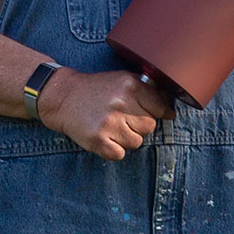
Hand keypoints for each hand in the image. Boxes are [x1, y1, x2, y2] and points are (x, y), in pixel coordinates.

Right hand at [37, 67, 174, 160]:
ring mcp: (109, 123)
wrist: (64, 97)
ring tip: (113, 127)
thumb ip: (147, 90)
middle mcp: (121, 103)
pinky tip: (105, 137)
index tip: (159, 115)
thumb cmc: (98, 89)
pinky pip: (119, 154)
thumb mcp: (123, 79)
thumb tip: (170, 109)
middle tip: (125, 119)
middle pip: (150, 126)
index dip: (159, 112)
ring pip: (136, 142)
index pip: (160, 107)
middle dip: (140, 126)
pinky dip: (114, 150)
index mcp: (131, 86)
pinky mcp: (98, 140)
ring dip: (127, 139)